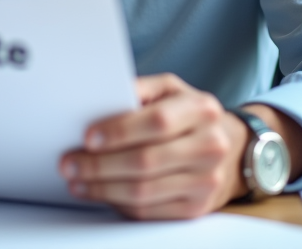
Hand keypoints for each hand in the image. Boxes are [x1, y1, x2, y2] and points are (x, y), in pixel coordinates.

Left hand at [58, 74, 253, 219]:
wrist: (231, 149)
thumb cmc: (190, 115)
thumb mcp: (171, 89)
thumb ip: (140, 88)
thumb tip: (102, 97)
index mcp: (201, 109)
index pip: (158, 122)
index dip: (119, 131)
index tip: (87, 137)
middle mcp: (209, 146)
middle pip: (146, 161)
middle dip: (100, 165)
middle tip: (70, 163)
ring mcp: (206, 180)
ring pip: (144, 191)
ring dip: (102, 188)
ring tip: (77, 181)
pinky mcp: (196, 208)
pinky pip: (149, 211)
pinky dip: (118, 204)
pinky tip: (99, 193)